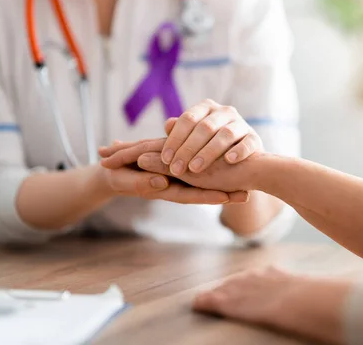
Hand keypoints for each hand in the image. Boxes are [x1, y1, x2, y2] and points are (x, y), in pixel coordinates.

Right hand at [98, 139, 248, 204]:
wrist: (114, 170)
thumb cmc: (118, 178)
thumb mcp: (127, 181)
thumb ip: (143, 182)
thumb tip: (162, 182)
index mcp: (165, 188)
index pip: (189, 195)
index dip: (207, 196)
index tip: (226, 199)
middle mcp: (176, 183)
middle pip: (203, 190)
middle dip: (224, 193)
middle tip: (247, 195)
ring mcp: (179, 175)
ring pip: (204, 180)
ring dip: (225, 183)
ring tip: (248, 186)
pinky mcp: (179, 164)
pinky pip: (199, 169)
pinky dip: (215, 169)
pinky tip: (233, 166)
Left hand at [160, 99, 262, 175]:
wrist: (242, 162)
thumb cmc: (209, 148)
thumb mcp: (192, 140)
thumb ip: (180, 133)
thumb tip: (168, 124)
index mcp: (206, 108)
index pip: (188, 119)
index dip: (175, 139)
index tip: (165, 159)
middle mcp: (224, 112)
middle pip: (205, 127)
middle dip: (188, 149)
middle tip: (176, 169)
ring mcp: (241, 123)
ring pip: (225, 134)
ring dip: (208, 152)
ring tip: (195, 169)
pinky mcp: (255, 138)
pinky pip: (248, 143)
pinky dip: (239, 151)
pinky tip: (229, 161)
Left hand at [193, 267, 352, 344]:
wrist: (314, 303)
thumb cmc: (324, 301)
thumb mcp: (320, 294)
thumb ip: (314, 295)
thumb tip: (331, 302)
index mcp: (278, 274)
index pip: (256, 276)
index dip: (245, 283)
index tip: (238, 287)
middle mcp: (259, 277)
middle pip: (237, 281)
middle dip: (226, 288)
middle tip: (213, 294)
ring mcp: (248, 290)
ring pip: (226, 290)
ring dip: (215, 295)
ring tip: (204, 299)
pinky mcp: (239, 305)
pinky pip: (218, 302)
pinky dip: (207, 302)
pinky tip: (197, 304)